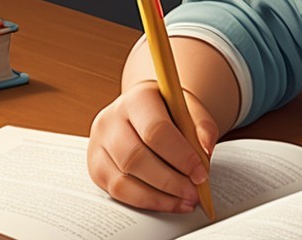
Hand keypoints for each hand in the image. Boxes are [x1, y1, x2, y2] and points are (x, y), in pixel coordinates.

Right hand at [86, 80, 218, 212]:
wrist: (146, 111)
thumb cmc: (170, 111)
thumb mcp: (189, 108)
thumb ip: (202, 126)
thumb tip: (206, 150)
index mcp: (137, 98)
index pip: (155, 130)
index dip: (180, 156)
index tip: (201, 174)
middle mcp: (111, 119)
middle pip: (136, 157)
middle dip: (169, 181)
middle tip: (194, 194)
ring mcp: (98, 145)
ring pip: (123, 180)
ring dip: (159, 197)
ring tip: (186, 201)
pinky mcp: (95, 168)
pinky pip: (117, 192)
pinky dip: (146, 202)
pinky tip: (168, 203)